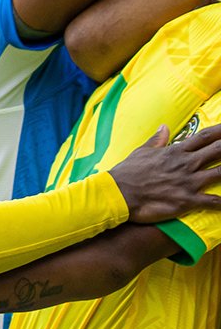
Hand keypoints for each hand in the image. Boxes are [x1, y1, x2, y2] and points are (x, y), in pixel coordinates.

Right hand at [106, 124, 220, 224]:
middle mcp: (186, 164)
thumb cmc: (127, 173)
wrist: (117, 194)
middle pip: (219, 151)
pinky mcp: (187, 200)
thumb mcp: (141, 152)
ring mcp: (188, 182)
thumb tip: (165, 127)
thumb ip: (157, 140)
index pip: (205, 137)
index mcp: (176, 152)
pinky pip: (213, 202)